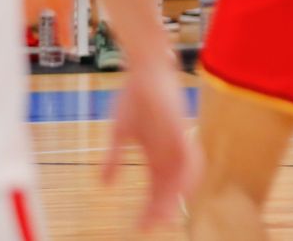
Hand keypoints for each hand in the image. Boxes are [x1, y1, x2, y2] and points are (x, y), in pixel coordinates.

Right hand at [104, 59, 197, 229]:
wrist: (145, 68)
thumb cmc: (134, 97)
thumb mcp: (120, 133)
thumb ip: (113, 159)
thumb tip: (104, 185)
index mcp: (158, 152)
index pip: (157, 187)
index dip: (151, 207)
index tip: (139, 226)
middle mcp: (171, 149)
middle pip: (171, 186)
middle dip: (163, 208)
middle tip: (150, 227)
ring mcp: (178, 138)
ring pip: (183, 175)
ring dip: (175, 196)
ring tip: (164, 216)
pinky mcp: (181, 127)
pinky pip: (189, 154)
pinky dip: (186, 173)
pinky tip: (180, 189)